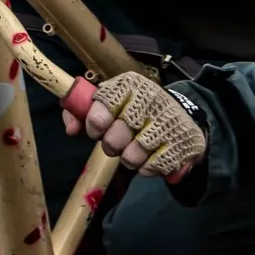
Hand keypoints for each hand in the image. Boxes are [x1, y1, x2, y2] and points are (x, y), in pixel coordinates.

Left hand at [60, 72, 205, 178]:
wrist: (181, 116)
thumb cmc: (135, 111)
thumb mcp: (109, 103)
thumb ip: (81, 113)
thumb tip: (71, 130)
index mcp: (129, 85)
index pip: (104, 105)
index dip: (96, 123)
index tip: (97, 130)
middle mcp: (151, 99)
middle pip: (116, 136)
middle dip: (112, 145)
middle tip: (116, 144)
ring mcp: (169, 121)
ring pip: (133, 155)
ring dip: (130, 159)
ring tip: (134, 152)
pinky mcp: (184, 142)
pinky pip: (153, 166)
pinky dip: (148, 168)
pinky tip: (151, 158)